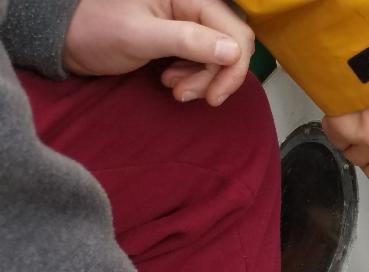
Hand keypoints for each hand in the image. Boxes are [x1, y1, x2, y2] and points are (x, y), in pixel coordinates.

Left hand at [64, 0, 254, 105]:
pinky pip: (203, 60)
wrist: (66, 38)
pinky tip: (171, 82)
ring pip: (218, 56)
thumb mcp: (140, 36)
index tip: (214, 96)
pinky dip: (193, 77)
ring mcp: (187, 21)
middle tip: (185, 95)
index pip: (235, 32)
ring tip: (173, 90)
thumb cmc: (95, 30)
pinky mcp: (180, 37)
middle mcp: (193, 5)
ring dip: (202, 80)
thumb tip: (233, 52)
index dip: (233, 68)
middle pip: (229, 46)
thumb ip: (188, 41)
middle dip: (214, 76)